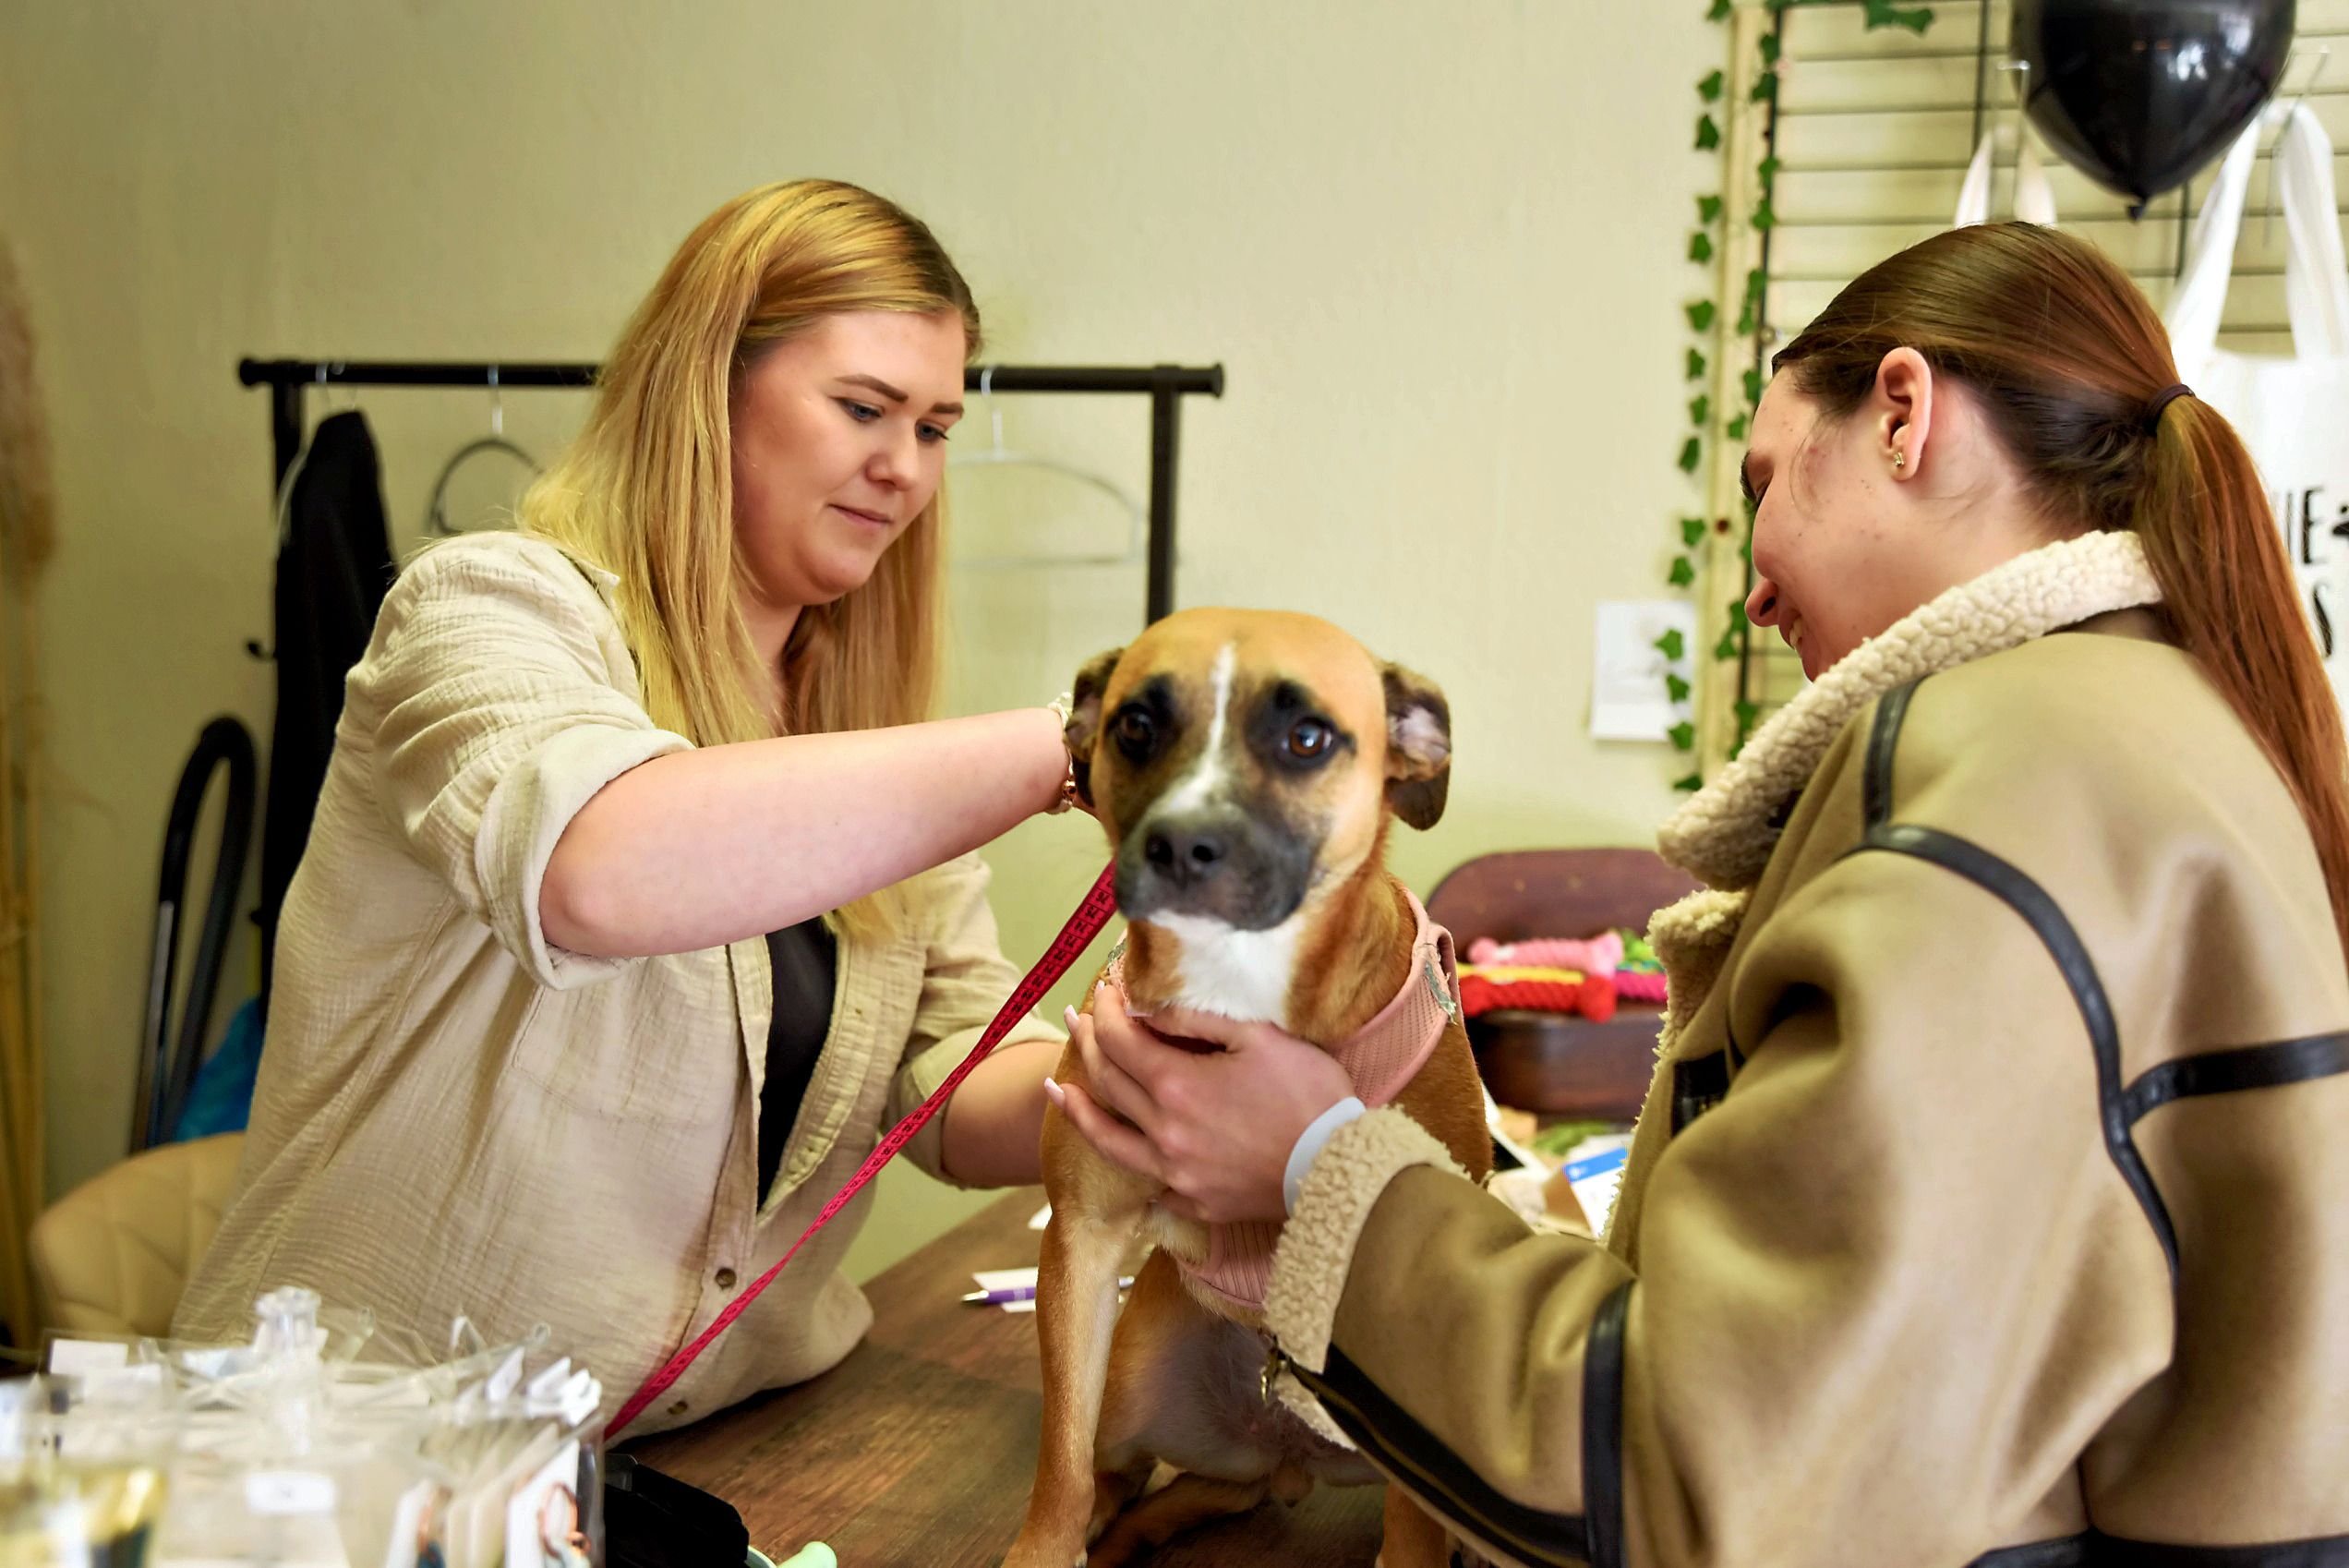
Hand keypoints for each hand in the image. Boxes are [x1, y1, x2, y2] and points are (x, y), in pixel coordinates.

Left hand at [1044, 985, 1351, 1222]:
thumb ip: (1196, 1020)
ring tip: (1056, 1088)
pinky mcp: (1191, 1199)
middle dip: (1089, 1042)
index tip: (1104, 989)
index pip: (1120, 1039)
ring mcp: (1173, 1171)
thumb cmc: (1309, 1096)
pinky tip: (1117, 1144)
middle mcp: (1162, 1130)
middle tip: (1077, 1019)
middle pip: (1108, 1080)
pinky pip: (1143, 1175)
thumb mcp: (1260, 1037)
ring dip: (1077, 1106)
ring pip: (1107, 1136)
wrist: (1340, 1171)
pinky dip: (1122, 1152)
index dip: (1106, 1010)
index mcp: (1176, 1085)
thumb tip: (1147, 1009)